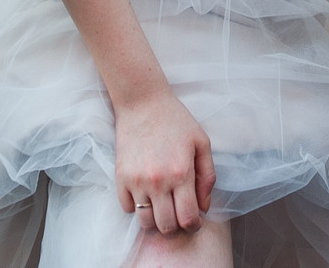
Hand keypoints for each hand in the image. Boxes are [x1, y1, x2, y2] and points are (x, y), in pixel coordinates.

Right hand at [115, 89, 215, 237]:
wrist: (142, 102)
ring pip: (145, 222)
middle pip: (166, 226)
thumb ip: (208, 177)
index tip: (194, 220)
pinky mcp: (120, 177)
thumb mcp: (201, 143)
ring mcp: (136, 181)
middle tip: (177, 213)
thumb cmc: (176, 121)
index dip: (194, 225)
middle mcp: (158, 181)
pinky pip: (127, 208)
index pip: (188, 219)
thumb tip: (204, 207)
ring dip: (155, 219)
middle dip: (175, 225)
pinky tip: (145, 194)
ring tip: (161, 206)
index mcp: (182, 173)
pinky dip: (137, 207)